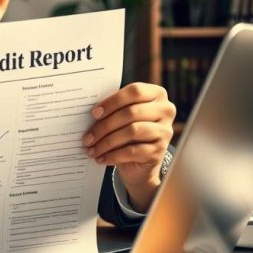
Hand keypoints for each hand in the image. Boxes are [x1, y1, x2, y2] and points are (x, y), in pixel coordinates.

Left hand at [83, 82, 175, 212]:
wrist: (139, 160)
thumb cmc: (126, 130)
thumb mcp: (121, 116)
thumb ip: (113, 108)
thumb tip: (91, 112)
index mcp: (157, 94)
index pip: (135, 91)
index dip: (112, 101)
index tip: (94, 113)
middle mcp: (166, 110)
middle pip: (131, 113)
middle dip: (104, 126)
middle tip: (87, 137)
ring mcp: (165, 131)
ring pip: (132, 131)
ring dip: (106, 142)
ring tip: (91, 149)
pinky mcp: (160, 151)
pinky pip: (133, 151)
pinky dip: (113, 155)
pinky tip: (101, 158)